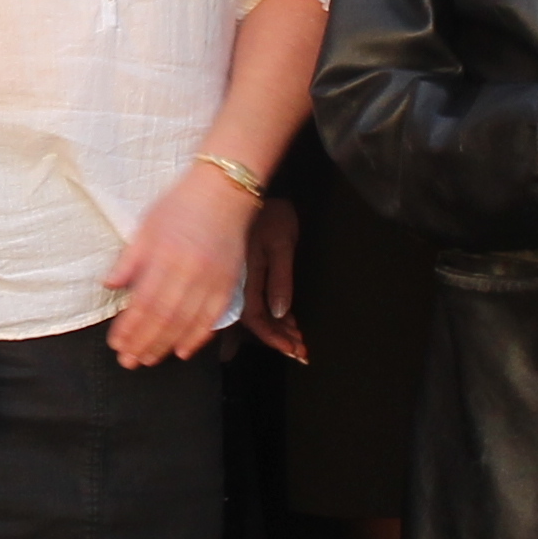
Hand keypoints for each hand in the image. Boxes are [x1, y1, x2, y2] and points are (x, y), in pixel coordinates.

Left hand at [105, 165, 260, 365]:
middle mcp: (190, 271)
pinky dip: (198, 337)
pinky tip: (183, 351)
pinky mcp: (229, 283)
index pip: (143, 302)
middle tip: (129, 361)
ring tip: (149, 360)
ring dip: (166, 345)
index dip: (129, 327)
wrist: (225, 190)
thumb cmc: (181, 204)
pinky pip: (213, 317)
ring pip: (187, 323)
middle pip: (164, 318)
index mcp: (165, 256)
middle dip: (144, 343)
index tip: (117, 344)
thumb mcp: (147, 226)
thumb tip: (109, 286)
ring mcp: (212, 279)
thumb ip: (129, 260)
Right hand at [242, 199, 304, 362]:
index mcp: (244, 280)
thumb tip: (280, 313)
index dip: (276, 338)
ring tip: (298, 337)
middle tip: (301, 351)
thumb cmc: (270, 214)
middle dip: (279, 338)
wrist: (248, 187)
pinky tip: (287, 318)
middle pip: (255, 322)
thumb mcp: (281, 245)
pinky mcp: (240, 272)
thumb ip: (279, 281)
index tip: (295, 351)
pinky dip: (272, 312)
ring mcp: (237, 280)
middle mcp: (237, 285)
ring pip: (255, 313)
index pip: (257, 320)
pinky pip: (253, 301)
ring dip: (277, 328)